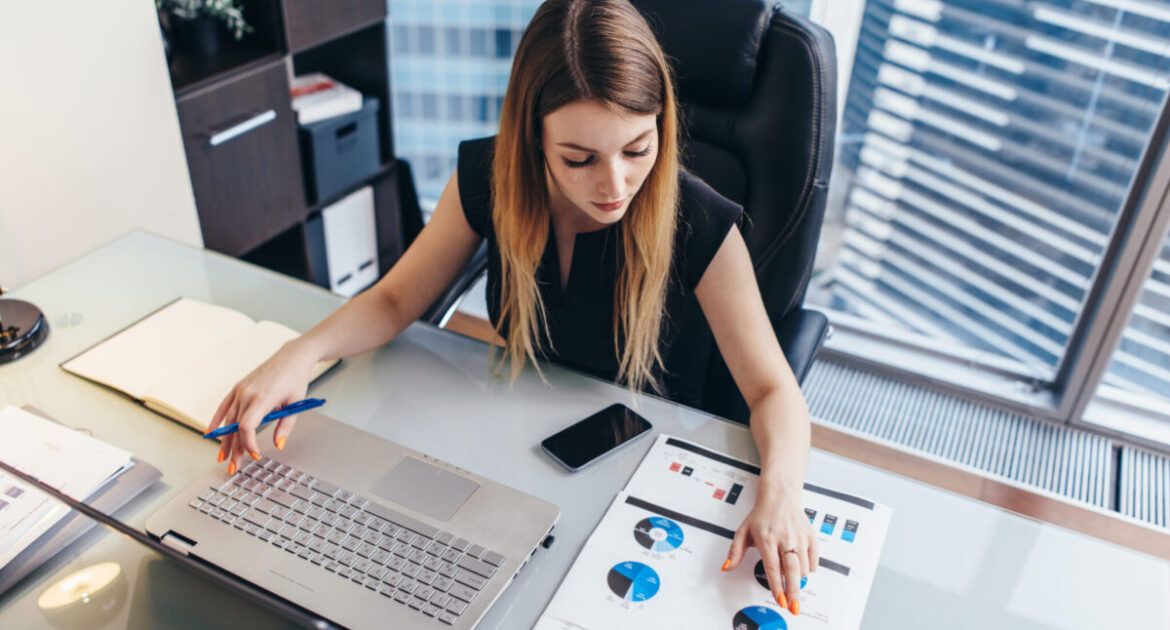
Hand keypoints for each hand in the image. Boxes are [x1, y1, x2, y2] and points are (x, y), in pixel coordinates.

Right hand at [206, 339, 318, 473]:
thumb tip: (278, 445)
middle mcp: (247, 394)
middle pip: (236, 427)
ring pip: (228, 420)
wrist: (292, 357)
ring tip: (223, 457)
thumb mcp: (295, 405)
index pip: (247, 426)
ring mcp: (241, 390)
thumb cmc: (296, 380)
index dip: (248, 444)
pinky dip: (216, 420)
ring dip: (225, 440)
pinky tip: (211, 433)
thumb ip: (285, 426)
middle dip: (234, 450)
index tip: (255, 455)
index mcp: (263, 398)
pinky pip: (224, 406)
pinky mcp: (238, 387)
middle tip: (233, 468)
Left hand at [722, 488, 818, 615]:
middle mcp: (785, 538)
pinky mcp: (811, 536)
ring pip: (803, 567)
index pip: (773, 567)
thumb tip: (726, 567)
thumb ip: (735, 551)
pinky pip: (813, 560)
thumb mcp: (743, 531)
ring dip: (797, 579)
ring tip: (790, 576)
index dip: (777, 586)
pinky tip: (800, 566)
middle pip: (792, 570)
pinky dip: (808, 568)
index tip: (780, 600)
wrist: (780, 496)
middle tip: (793, 606)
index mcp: (767, 538)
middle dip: (793, 591)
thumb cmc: (761, 516)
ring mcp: (800, 537)